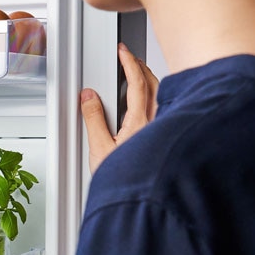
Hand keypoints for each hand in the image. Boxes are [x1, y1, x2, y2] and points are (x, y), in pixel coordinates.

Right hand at [80, 43, 158, 172]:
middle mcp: (158, 122)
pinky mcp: (166, 137)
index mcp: (141, 122)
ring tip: (137, 74)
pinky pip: (165, 109)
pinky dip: (157, 98)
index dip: (130, 63)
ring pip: (162, 95)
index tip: (123, 52)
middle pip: (155, 84)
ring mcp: (164, 129)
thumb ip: (93, 119)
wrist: (142, 202)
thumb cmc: (127, 181)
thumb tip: (88, 96)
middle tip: (129, 59)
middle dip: (141, 67)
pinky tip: (150, 102)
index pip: (138, 83)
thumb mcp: (100, 150)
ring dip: (151, 81)